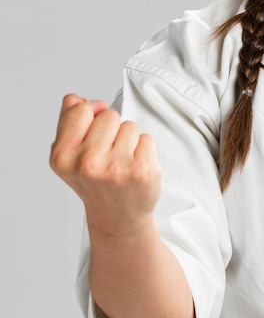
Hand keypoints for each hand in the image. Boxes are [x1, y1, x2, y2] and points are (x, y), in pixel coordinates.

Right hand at [50, 94, 161, 234]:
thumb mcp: (69, 153)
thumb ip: (71, 119)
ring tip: (122, 162)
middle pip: (109, 115)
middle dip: (112, 130)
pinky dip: (144, 149)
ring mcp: (116, 167)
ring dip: (129, 140)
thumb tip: (93, 102)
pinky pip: (147, 138)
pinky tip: (135, 167)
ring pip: (129, 126)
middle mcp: (86, 162)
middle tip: (108, 155)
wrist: (117, 216)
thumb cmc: (93, 179)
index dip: (91, 116)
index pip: (80, 109)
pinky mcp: (142, 170)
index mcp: (62, 155)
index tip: (92, 135)